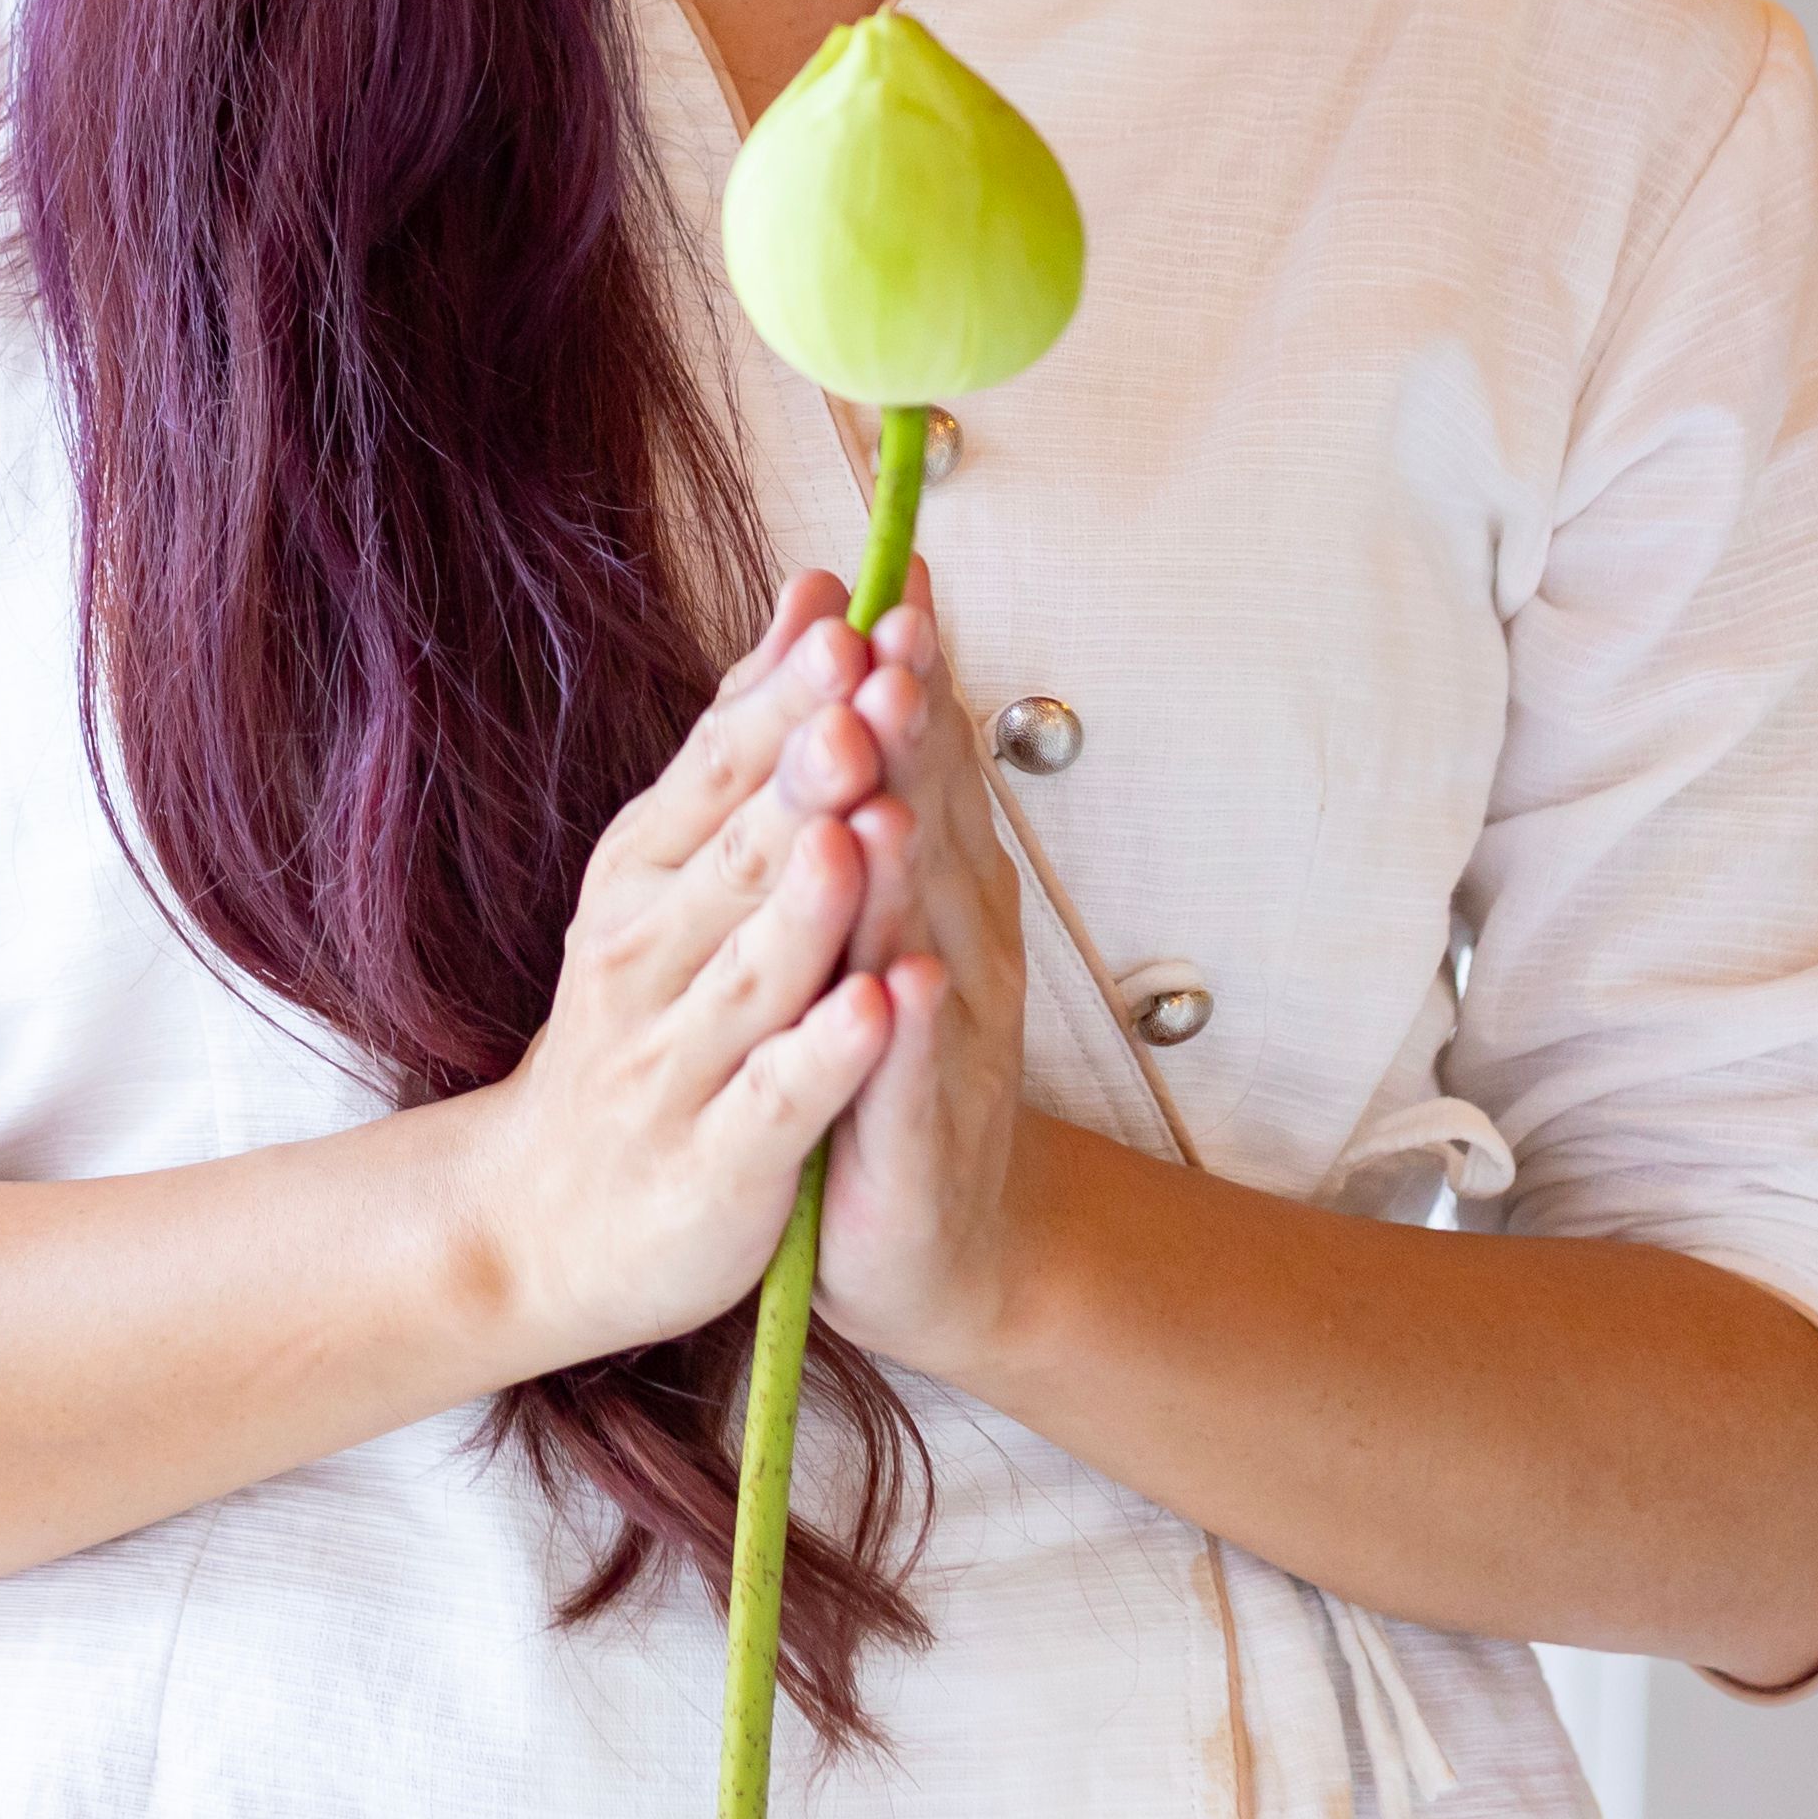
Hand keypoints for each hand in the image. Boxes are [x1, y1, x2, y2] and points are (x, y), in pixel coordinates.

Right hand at [445, 569, 912, 1374]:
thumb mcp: (673, 863)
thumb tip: (814, 590)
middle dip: (805, 771)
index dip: (784, 697)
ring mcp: (679, 1059)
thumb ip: (746, 737)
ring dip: (809, 900)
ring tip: (862, 827)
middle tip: (863, 687)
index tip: (847, 617)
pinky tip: (871, 1008)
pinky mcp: (716, 1162)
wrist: (548, 1216)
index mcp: (646, 870)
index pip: (718, 769)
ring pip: (754, 970)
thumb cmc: (642, 1017)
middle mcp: (651, 952)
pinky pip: (773, 1100)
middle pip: (739, 852)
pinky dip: (821, 1054)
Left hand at [804, 562, 1050, 1393]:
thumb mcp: (875, 900)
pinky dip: (911, 1027)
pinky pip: (914, 1074)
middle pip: (930, 822)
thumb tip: (861, 634)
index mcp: (936, 878)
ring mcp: (946, 1038)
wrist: (938, 1237)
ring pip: (924, 934)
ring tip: (886, 790)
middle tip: (887, 647)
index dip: (908, 674)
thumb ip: (873, 779)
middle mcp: (956, 939)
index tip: (892, 580)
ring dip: (910, 863)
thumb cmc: (889, 1047)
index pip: (921, 757)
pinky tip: (911, 983)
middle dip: (910, 739)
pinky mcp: (917, 1135)